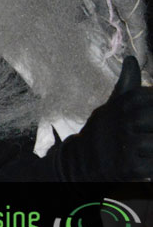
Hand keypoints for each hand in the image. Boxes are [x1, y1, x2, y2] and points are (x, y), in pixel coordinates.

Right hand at [58, 56, 152, 181]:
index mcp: (123, 104)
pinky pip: (151, 167)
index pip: (148, 97)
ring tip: (148, 146)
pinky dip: (152, 167)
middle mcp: (123, 121)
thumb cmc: (105, 129)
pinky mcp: (125, 167)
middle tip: (149, 130)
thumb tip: (131, 59)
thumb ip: (128, 83)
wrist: (80, 159)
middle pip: (152, 119)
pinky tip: (148, 164)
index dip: (152, 100)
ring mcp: (124, 143)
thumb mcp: (114, 104)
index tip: (148, 120)